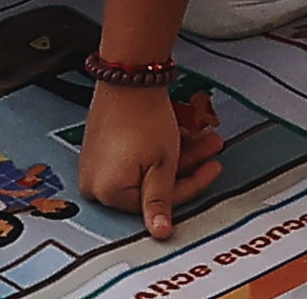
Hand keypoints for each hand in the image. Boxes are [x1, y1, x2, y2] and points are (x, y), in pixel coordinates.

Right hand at [79, 77, 210, 235]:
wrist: (130, 75)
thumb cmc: (142, 115)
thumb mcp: (161, 164)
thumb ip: (161, 201)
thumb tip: (159, 232)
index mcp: (107, 192)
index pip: (160, 201)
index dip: (192, 184)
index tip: (211, 170)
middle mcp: (95, 183)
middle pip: (153, 184)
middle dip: (187, 166)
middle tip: (208, 151)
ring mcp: (97, 165)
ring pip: (147, 169)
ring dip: (176, 156)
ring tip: (198, 139)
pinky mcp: (101, 149)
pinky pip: (134, 159)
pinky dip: (157, 150)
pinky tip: (178, 136)